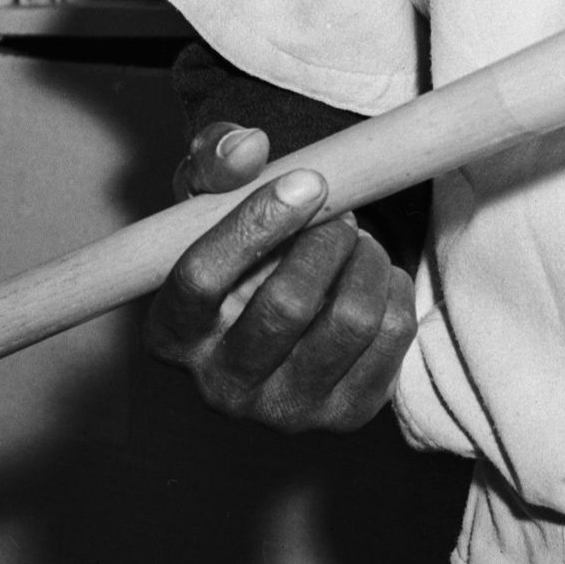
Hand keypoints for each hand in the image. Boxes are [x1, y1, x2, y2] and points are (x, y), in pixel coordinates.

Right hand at [142, 122, 416, 430]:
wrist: (285, 310)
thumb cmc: (240, 248)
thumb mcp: (212, 200)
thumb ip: (216, 161)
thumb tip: (248, 148)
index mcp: (172, 334)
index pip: (201, 280)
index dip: (256, 223)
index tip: (307, 181)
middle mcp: (221, 386)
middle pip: (285, 306)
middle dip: (326, 241)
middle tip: (339, 211)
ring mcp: (285, 411)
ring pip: (349, 322)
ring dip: (366, 260)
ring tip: (357, 240)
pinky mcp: (345, 414)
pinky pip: (392, 337)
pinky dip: (392, 289)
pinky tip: (372, 276)